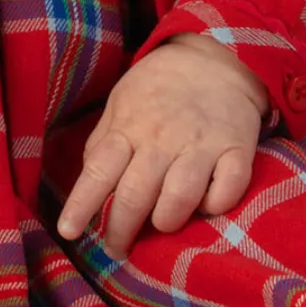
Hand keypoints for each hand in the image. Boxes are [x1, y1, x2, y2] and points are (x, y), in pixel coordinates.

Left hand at [55, 35, 268, 259]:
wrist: (215, 58)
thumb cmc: (159, 88)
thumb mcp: (121, 103)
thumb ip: (105, 141)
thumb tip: (89, 180)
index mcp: (128, 128)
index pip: (98, 171)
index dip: (82, 204)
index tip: (69, 231)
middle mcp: (162, 138)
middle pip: (135, 194)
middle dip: (121, 229)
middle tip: (117, 248)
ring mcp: (201, 144)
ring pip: (180, 197)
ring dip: (167, 220)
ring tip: (162, 224)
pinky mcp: (237, 149)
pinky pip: (228, 189)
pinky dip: (217, 204)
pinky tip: (208, 205)